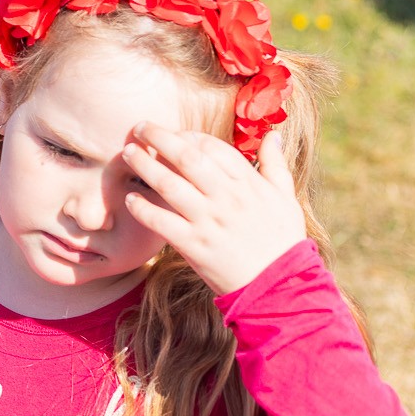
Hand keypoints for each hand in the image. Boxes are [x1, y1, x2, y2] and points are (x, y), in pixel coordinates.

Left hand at [122, 123, 307, 294]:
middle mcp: (226, 198)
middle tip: (138, 127)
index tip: (173, 133)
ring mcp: (208, 221)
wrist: (279, 288)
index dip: (188, 135)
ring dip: (144, 165)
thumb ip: (276, 165)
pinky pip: (160, 221)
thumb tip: (272, 135)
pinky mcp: (194, 245)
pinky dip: (143, 208)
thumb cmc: (282, 242)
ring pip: (169, 184)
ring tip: (127, 153)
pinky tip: (130, 198)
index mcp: (248, 184)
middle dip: (159, 137)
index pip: (212, 147)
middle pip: (186, 157)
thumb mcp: (286, 200)